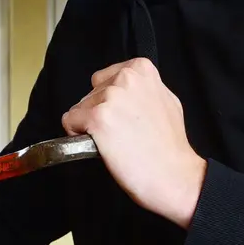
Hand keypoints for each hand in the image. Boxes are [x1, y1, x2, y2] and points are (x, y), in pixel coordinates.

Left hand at [61, 58, 206, 227]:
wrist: (173, 175)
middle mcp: (125, 78)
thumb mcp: (165, 100)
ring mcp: (110, 97)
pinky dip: (77, 136)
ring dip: (89, 127)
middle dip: (98, 113)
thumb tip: (125, 90)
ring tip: (116, 141)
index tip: (119, 116)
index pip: (103, 79)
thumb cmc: (170, 147)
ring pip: (78, 109)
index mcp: (141, 69)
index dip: (107, 102)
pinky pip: (69, 122)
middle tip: (120, 133)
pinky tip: (101, 146)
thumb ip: (142, 89)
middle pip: (89, 94)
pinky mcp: (97, 118)